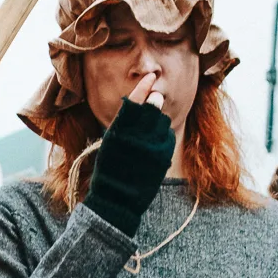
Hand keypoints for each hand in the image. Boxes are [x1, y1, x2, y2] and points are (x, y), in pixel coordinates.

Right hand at [84, 96, 176, 239]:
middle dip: (154, 101)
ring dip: (159, 119)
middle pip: (152, 108)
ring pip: (162, 121)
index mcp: (118, 132)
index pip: (133, 102)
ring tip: (152, 127)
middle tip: (155, 99)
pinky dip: (164, 134)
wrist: (118, 200)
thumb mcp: (110, 145)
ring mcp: (151, 146)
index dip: (143, 87)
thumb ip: (123, 125)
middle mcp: (135, 137)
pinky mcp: (163, 156)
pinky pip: (168, 136)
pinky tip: (156, 141)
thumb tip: (138, 104)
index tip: (151, 76)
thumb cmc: (109, 172)